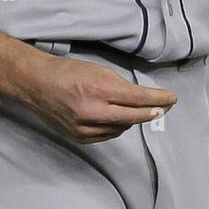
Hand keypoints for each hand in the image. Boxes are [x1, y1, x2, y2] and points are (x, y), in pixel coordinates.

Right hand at [20, 52, 176, 144]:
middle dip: (153, 112)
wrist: (36, 84)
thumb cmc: (66, 72)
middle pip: (134, 117)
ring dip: (134, 119)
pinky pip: (108, 135)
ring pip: (122, 128)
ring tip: (139, 110)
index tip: (172, 99)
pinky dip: (117, 127)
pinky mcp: (79, 137)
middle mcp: (93, 112)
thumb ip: (120, 86)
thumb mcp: (98, 70)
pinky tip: (120, 119)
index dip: (159, 99)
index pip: (138, 98)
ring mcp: (85, 128)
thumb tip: (141, 98)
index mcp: (99, 90)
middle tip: (164, 108)